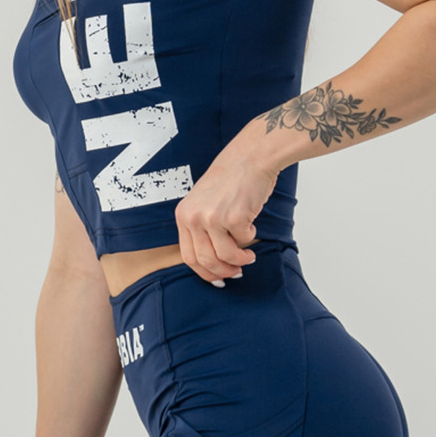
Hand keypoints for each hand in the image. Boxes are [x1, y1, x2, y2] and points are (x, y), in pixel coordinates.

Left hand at [173, 126, 279, 284]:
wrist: (251, 157)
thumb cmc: (231, 177)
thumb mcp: (203, 201)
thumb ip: (201, 226)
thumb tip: (213, 261)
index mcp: (183, 214)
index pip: (188, 256)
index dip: (203, 272)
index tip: (217, 279)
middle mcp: (194, 217)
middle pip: (205, 260)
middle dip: (223, 272)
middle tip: (236, 273)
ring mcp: (212, 218)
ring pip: (225, 256)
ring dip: (240, 261)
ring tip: (249, 256)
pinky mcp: (233, 218)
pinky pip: (244, 241)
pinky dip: (250, 237)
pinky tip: (252, 226)